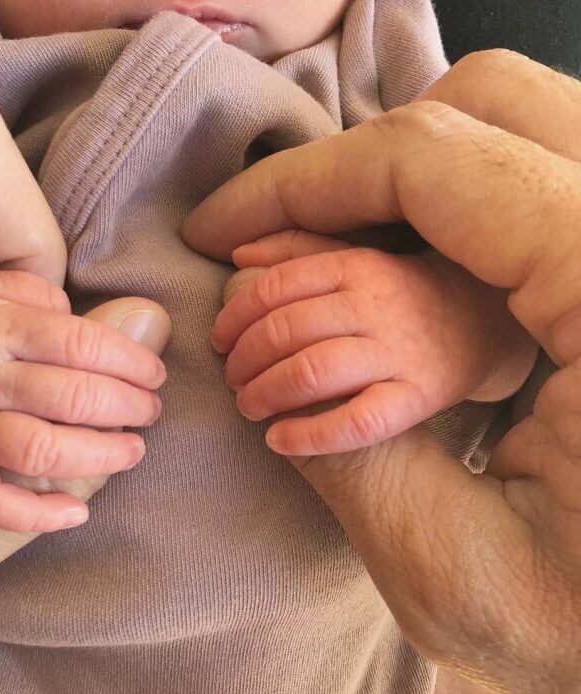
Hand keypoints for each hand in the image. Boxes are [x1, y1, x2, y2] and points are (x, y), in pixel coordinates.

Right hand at [0, 293, 170, 649]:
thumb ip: (41, 295)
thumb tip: (104, 321)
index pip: (81, 343)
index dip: (131, 361)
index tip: (154, 374)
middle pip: (71, 397)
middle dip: (128, 407)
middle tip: (151, 412)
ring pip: (37, 449)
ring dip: (98, 456)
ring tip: (131, 451)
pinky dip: (32, 515)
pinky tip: (74, 515)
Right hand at [184, 51, 580, 693]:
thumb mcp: (450, 573)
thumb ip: (346, 454)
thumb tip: (264, 363)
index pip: (440, 162)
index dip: (306, 182)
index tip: (223, 226)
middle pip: (490, 107)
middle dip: (352, 163)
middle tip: (270, 229)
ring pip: (523, 130)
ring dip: (405, 176)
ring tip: (328, 242)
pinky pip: (543, 183)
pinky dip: (454, 204)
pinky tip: (404, 262)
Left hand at [212, 230, 536, 455]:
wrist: (477, 324)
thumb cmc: (397, 295)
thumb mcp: (353, 257)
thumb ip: (295, 249)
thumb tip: (238, 255)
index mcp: (352, 267)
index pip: (273, 289)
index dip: (234, 318)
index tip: (219, 341)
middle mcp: (372, 306)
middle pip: (283, 332)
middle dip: (242, 361)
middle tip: (231, 379)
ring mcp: (395, 353)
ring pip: (309, 373)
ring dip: (263, 394)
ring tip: (248, 406)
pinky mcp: (414, 398)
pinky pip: (354, 423)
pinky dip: (307, 436)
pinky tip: (277, 440)